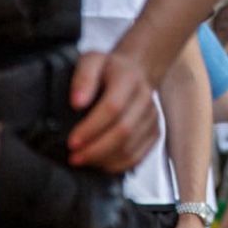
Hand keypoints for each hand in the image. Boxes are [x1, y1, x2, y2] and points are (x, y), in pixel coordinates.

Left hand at [66, 51, 160, 172]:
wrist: (136, 70)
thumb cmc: (109, 68)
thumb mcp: (91, 61)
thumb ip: (83, 78)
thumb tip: (77, 102)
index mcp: (128, 79)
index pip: (112, 108)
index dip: (91, 128)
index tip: (72, 141)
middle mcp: (145, 98)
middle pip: (123, 131)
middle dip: (95, 149)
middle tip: (74, 157)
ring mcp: (152, 117)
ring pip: (130, 148)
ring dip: (104, 160)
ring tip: (84, 160)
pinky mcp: (154, 132)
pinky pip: (138, 157)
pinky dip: (117, 165)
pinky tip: (100, 163)